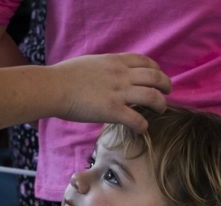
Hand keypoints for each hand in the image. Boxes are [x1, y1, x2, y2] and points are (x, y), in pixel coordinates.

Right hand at [53, 53, 170, 132]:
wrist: (53, 87)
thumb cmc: (63, 76)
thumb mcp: (90, 63)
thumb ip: (103, 68)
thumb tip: (105, 73)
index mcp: (115, 62)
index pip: (145, 61)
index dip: (156, 69)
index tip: (157, 76)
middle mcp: (121, 75)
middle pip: (155, 77)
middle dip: (166, 85)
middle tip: (167, 93)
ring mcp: (118, 92)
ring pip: (152, 96)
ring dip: (160, 104)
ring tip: (161, 110)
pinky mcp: (112, 111)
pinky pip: (136, 119)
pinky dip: (143, 125)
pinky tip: (142, 129)